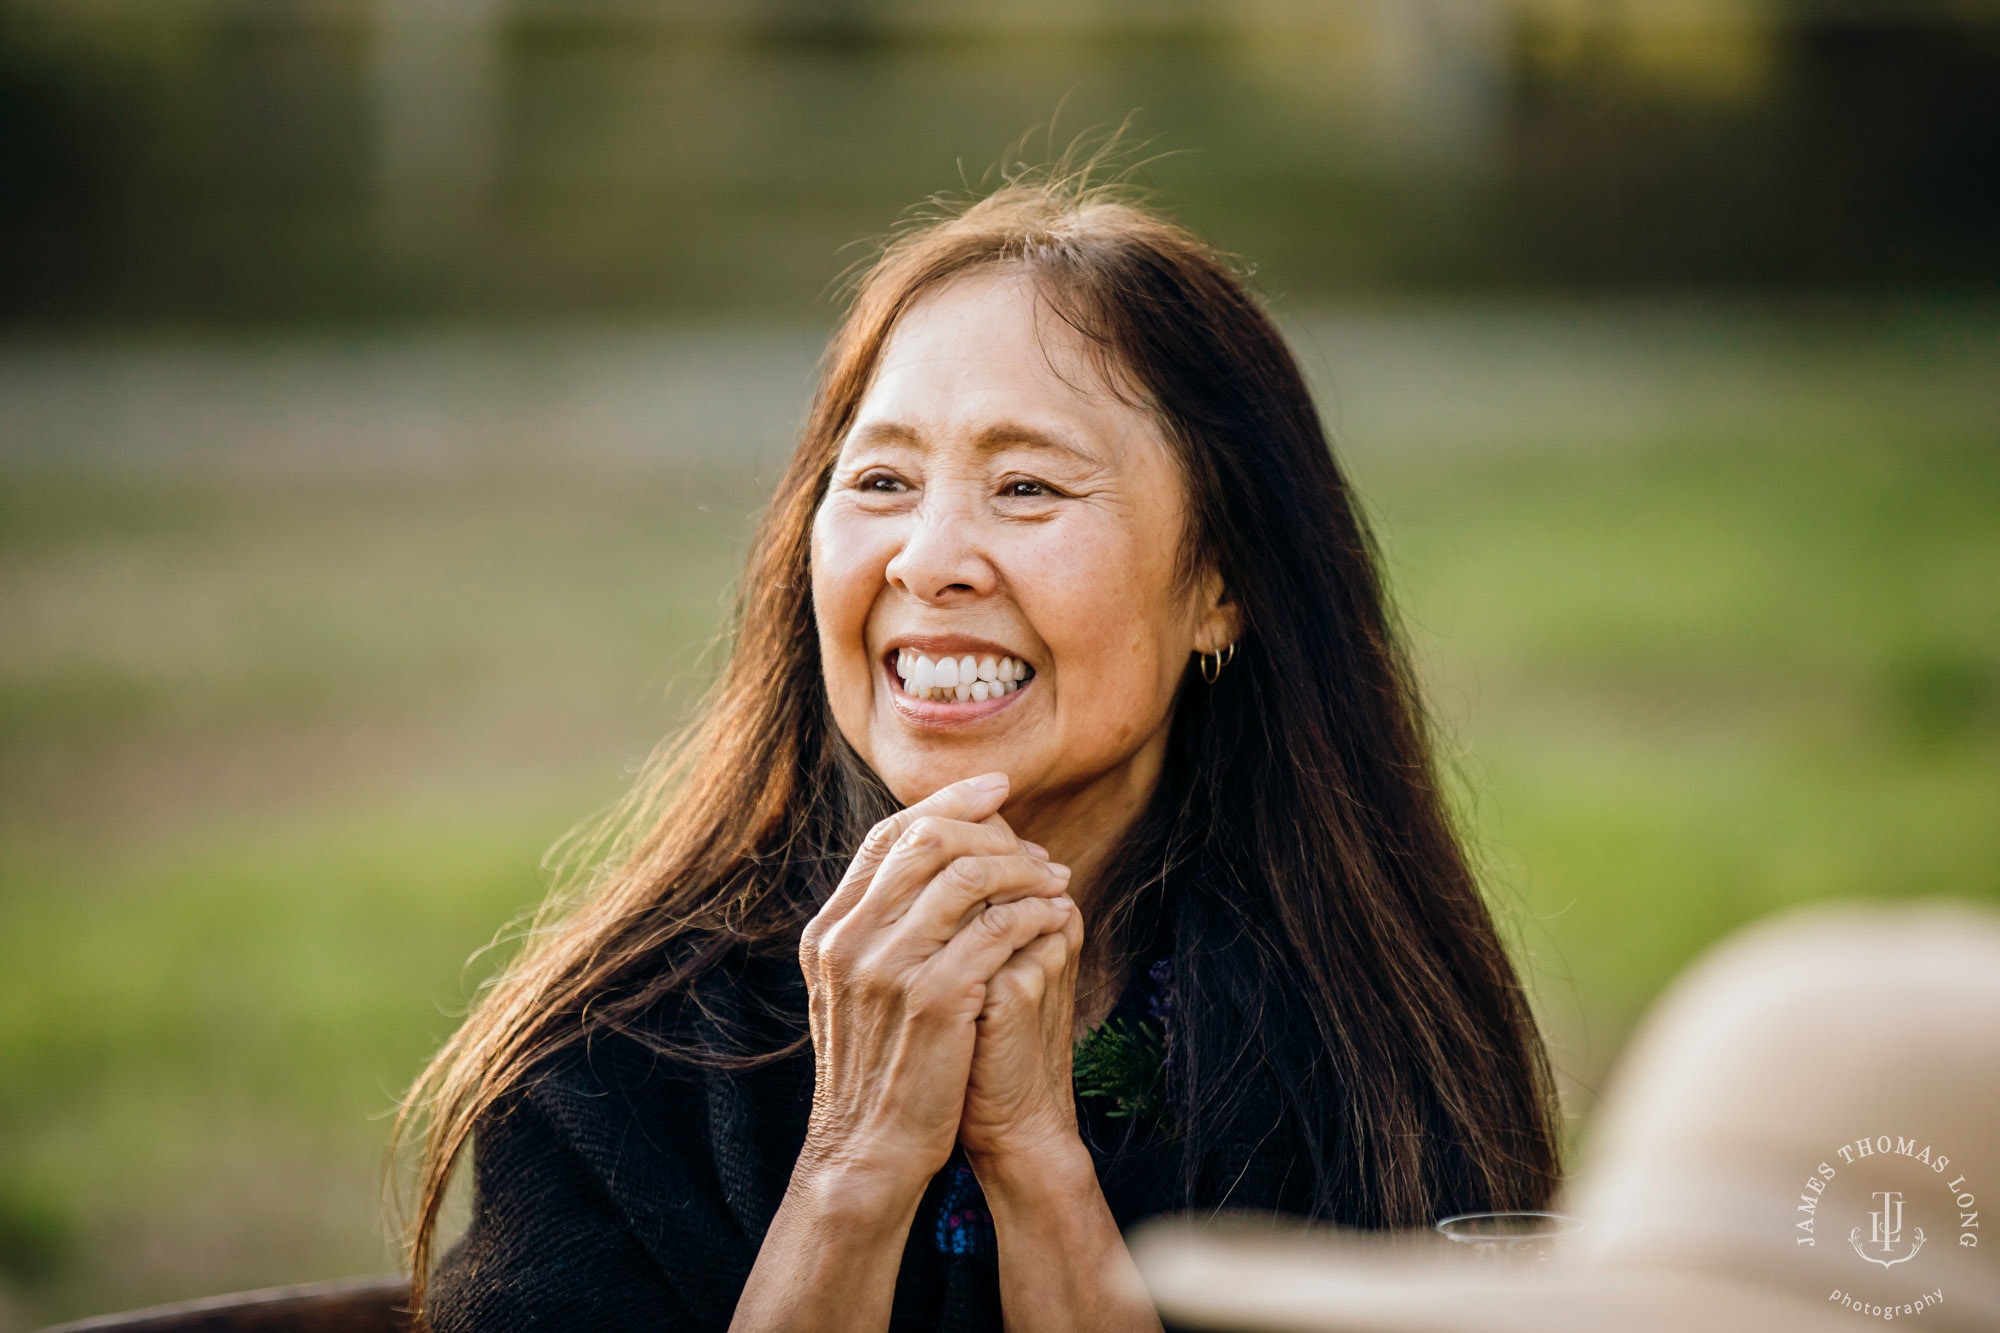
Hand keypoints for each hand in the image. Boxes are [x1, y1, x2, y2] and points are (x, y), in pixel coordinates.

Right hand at [795, 772, 1076, 1201]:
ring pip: (967, 877)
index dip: (947, 803)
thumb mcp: (856, 991)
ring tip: (1056, 881)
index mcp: (828, 931)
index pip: (888, 837)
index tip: (996, 789)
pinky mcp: (934, 999)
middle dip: (993, 831)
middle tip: (1039, 848)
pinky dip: (1035, 912)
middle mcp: (849, 940)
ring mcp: (889, 969)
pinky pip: (999, 928)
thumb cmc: (878, 1069)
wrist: (867, 1152)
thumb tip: (925, 863)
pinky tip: (1057, 918)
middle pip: (928, 843)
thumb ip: (879, 931)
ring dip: (1023, 869)